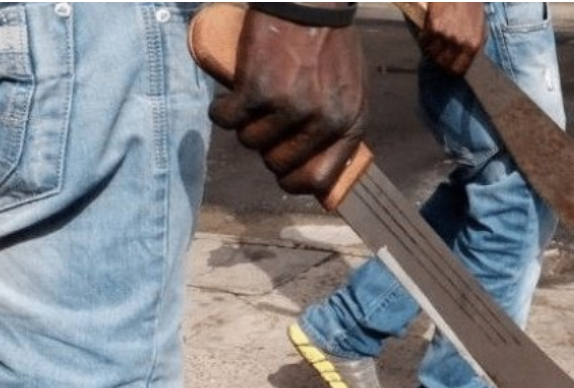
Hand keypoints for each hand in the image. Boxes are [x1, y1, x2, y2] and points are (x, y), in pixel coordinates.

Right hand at [209, 7, 367, 195]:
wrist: (311, 0)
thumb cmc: (331, 42)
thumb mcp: (352, 89)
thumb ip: (341, 126)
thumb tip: (323, 168)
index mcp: (350, 123)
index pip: (319, 179)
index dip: (294, 182)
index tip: (281, 174)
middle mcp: (322, 121)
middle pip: (278, 164)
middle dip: (266, 148)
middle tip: (265, 124)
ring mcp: (290, 107)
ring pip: (250, 141)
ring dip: (245, 125)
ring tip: (253, 100)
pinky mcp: (257, 89)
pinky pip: (226, 119)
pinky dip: (221, 110)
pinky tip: (227, 99)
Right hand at [418, 2, 485, 75]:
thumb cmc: (471, 6)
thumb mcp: (480, 27)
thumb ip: (473, 44)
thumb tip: (465, 60)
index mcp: (473, 45)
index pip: (458, 69)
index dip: (451, 69)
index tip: (447, 67)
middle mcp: (459, 43)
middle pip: (443, 64)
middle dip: (439, 60)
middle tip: (438, 54)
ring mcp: (445, 36)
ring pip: (431, 53)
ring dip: (430, 49)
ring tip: (433, 42)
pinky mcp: (433, 27)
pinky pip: (424, 40)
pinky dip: (424, 37)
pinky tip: (428, 31)